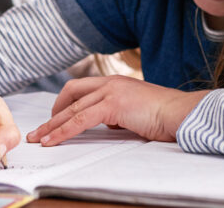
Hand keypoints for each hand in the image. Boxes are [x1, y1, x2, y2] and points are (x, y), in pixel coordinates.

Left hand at [27, 76, 208, 145]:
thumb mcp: (137, 112)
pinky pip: (80, 120)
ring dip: (53, 126)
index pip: (82, 89)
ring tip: (39, 139)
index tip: (54, 118)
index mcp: (116, 82)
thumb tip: (109, 122)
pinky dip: (64, 131)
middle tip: (39, 130)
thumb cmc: (167, 116)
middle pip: (71, 95)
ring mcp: (111, 91)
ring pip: (72, 109)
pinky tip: (53, 140)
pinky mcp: (113, 104)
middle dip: (53, 114)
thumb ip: (120, 113)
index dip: (65, 104)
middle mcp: (110, 82)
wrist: (184, 113)